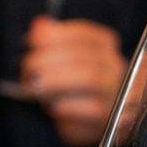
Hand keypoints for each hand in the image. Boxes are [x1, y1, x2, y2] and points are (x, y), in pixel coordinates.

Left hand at [20, 16, 127, 146]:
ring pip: (90, 79)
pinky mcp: (111, 120)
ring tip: (36, 87)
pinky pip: (89, 110)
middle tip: (28, 69)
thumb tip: (40, 26)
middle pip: (84, 55)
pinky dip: (66, 106)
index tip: (33, 41)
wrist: (103, 116)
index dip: (55, 36)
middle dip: (49, 61)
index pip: (84, 34)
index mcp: (105, 46)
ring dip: (55, 82)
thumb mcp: (62, 58)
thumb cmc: (76, 84)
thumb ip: (52, 39)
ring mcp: (117, 94)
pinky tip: (53, 106)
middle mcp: (117, 68)